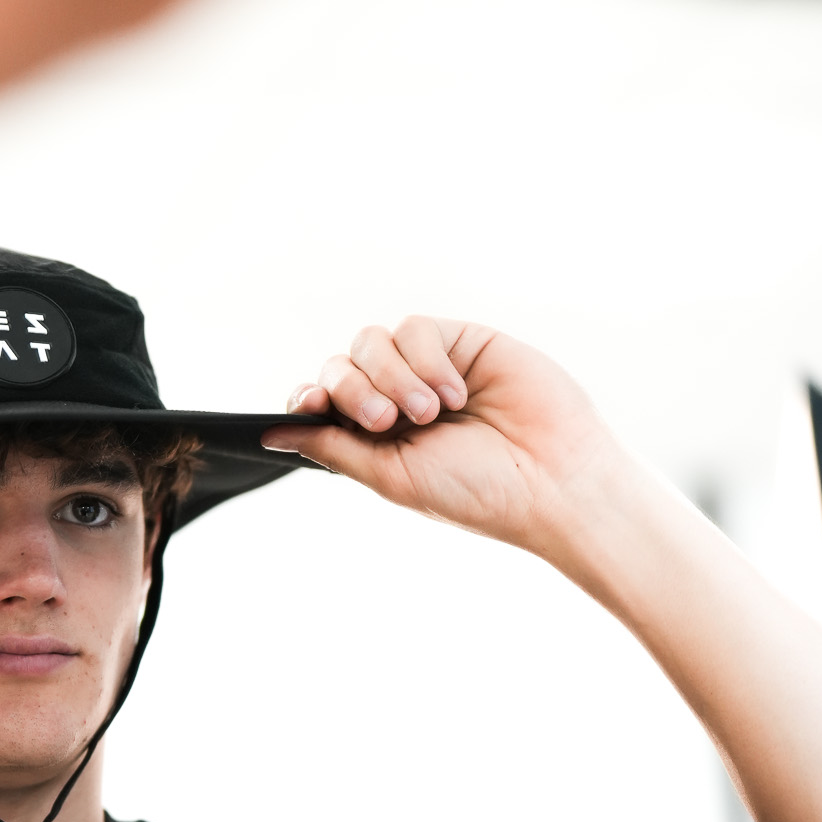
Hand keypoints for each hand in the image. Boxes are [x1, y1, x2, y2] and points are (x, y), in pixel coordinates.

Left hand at [263, 317, 614, 555]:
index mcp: (376, 436)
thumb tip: (271, 433)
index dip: (311, 397)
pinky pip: (415, 330)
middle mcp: (397, 398)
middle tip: (384, 420)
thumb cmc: (476, 491)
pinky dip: (426, 360)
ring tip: (430, 412)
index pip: (323, 402)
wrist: (550, 481)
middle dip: (353, 390)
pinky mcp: (461, 342)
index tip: (311, 405)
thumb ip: (333, 447)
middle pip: (341, 366)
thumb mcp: (391, 476)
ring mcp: (428, 368)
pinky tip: (456, 394)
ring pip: (372, 342)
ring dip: (391, 376)